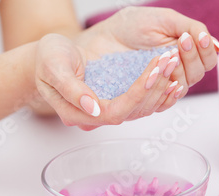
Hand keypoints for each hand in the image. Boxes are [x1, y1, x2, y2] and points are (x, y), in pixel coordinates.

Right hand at [34, 33, 179, 129]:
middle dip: (155, 85)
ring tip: (171, 60)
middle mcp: (95, 116)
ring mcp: (107, 109)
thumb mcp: (53, 68)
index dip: (137, 94)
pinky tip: (168, 73)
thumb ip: (70, 89)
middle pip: (133, 111)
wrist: (48, 56)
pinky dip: (157, 88)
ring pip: (141, 107)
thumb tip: (92, 108)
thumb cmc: (47, 59)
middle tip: (168, 59)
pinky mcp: (116, 100)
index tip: (153, 71)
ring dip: (160, 85)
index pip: (116, 112)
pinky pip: (141, 101)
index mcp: (78, 113)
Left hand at [75, 6, 218, 98]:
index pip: (206, 61)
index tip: (196, 37)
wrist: (100, 37)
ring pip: (181, 88)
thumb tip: (217, 45)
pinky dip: (164, 90)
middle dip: (191, 57)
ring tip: (168, 53)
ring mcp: (160, 87)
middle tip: (179, 41)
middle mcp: (176, 73)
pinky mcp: (144, 99)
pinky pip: (161, 102)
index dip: (205, 51)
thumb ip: (192, 29)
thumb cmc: (130, 27)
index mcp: (184, 55)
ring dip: (177, 71)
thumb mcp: (165, 20)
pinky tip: (163, 78)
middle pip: (196, 76)